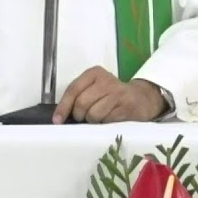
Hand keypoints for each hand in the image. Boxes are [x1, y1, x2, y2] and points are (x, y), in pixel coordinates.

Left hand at [53, 66, 167, 123]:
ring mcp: (118, 93)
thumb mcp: (94, 88)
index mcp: (94, 73)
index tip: (57, 120)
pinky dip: (104, 124)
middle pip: (81, 103)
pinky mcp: (126, 107)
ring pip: (93, 114)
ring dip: (92, 121)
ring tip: (99, 117)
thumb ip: (78, 96)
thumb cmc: (111, 95)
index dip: (63, 107)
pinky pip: (106, 121)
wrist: (140, 98)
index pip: (73, 89)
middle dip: (79, 115)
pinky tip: (109, 118)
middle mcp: (106, 80)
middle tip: (84, 117)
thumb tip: (60, 116)